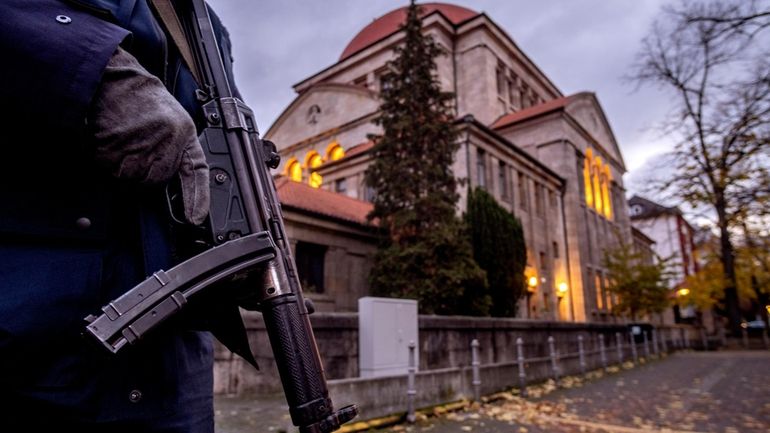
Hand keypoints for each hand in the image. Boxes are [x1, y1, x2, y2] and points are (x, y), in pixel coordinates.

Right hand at [88, 47, 208, 224]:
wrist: (114, 80)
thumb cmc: (141, 99)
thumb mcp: (171, 119)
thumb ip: (176, 147)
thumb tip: (174, 177)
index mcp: (185, 134)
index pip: (196, 172)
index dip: (197, 198)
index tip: (196, 218)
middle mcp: (167, 143)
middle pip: (156, 180)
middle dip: (146, 170)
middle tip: (138, 145)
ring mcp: (142, 148)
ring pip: (133, 178)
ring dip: (125, 166)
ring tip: (126, 139)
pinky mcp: (118, 151)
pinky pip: (112, 170)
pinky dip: (108, 161)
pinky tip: (113, 139)